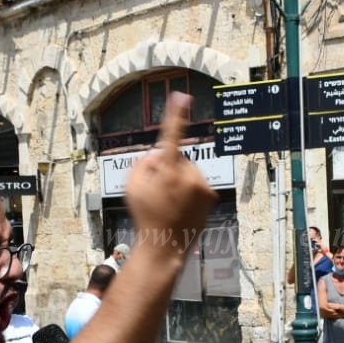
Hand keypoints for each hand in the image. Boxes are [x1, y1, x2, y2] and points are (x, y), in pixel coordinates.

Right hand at [124, 93, 218, 256]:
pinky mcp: (211, 196)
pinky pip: (198, 184)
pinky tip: (181, 207)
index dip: (176, 114)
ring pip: (190, 172)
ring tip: (170, 203)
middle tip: (159, 192)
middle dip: (170, 168)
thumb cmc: (146, 216)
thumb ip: (143, 163)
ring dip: (181, 181)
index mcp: (167, 170)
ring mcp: (202, 186)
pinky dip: (190, 191)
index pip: (171, 135)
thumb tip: (159, 153)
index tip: (182, 97)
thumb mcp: (132, 186)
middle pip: (178, 158)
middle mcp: (189, 175)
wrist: (166, 246)